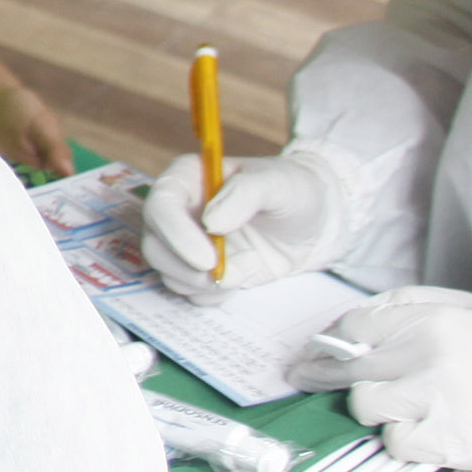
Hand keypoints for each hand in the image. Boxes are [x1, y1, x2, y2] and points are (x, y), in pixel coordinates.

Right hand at [142, 143, 360, 297]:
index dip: (175, 234)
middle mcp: (180, 211)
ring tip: (249, 266)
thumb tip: (212, 222)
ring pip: (169, 273)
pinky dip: (215, 293)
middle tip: (230, 274)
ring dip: (206, 282)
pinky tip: (245, 274)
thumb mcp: (277, 183)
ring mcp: (187, 243)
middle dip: (188, 268)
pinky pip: (190, 291)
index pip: (161, 205)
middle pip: (155, 245)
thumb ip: (245, 194)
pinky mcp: (201, 269)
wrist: (316, 221)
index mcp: (188, 178)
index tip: (207, 258)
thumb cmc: (294, 190)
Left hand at [292, 288, 471, 471]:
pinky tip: (432, 430)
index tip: (316, 352)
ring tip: (409, 406)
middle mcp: (429, 355)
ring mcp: (437, 400)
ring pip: (366, 407)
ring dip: (379, 409)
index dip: (330, 341)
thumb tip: (355, 323)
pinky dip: (405, 441)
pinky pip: (396, 443)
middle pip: (351, 368)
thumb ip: (412, 308)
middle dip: (327, 376)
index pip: (354, 327)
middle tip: (305, 379)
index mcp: (434, 319)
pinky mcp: (448, 442)